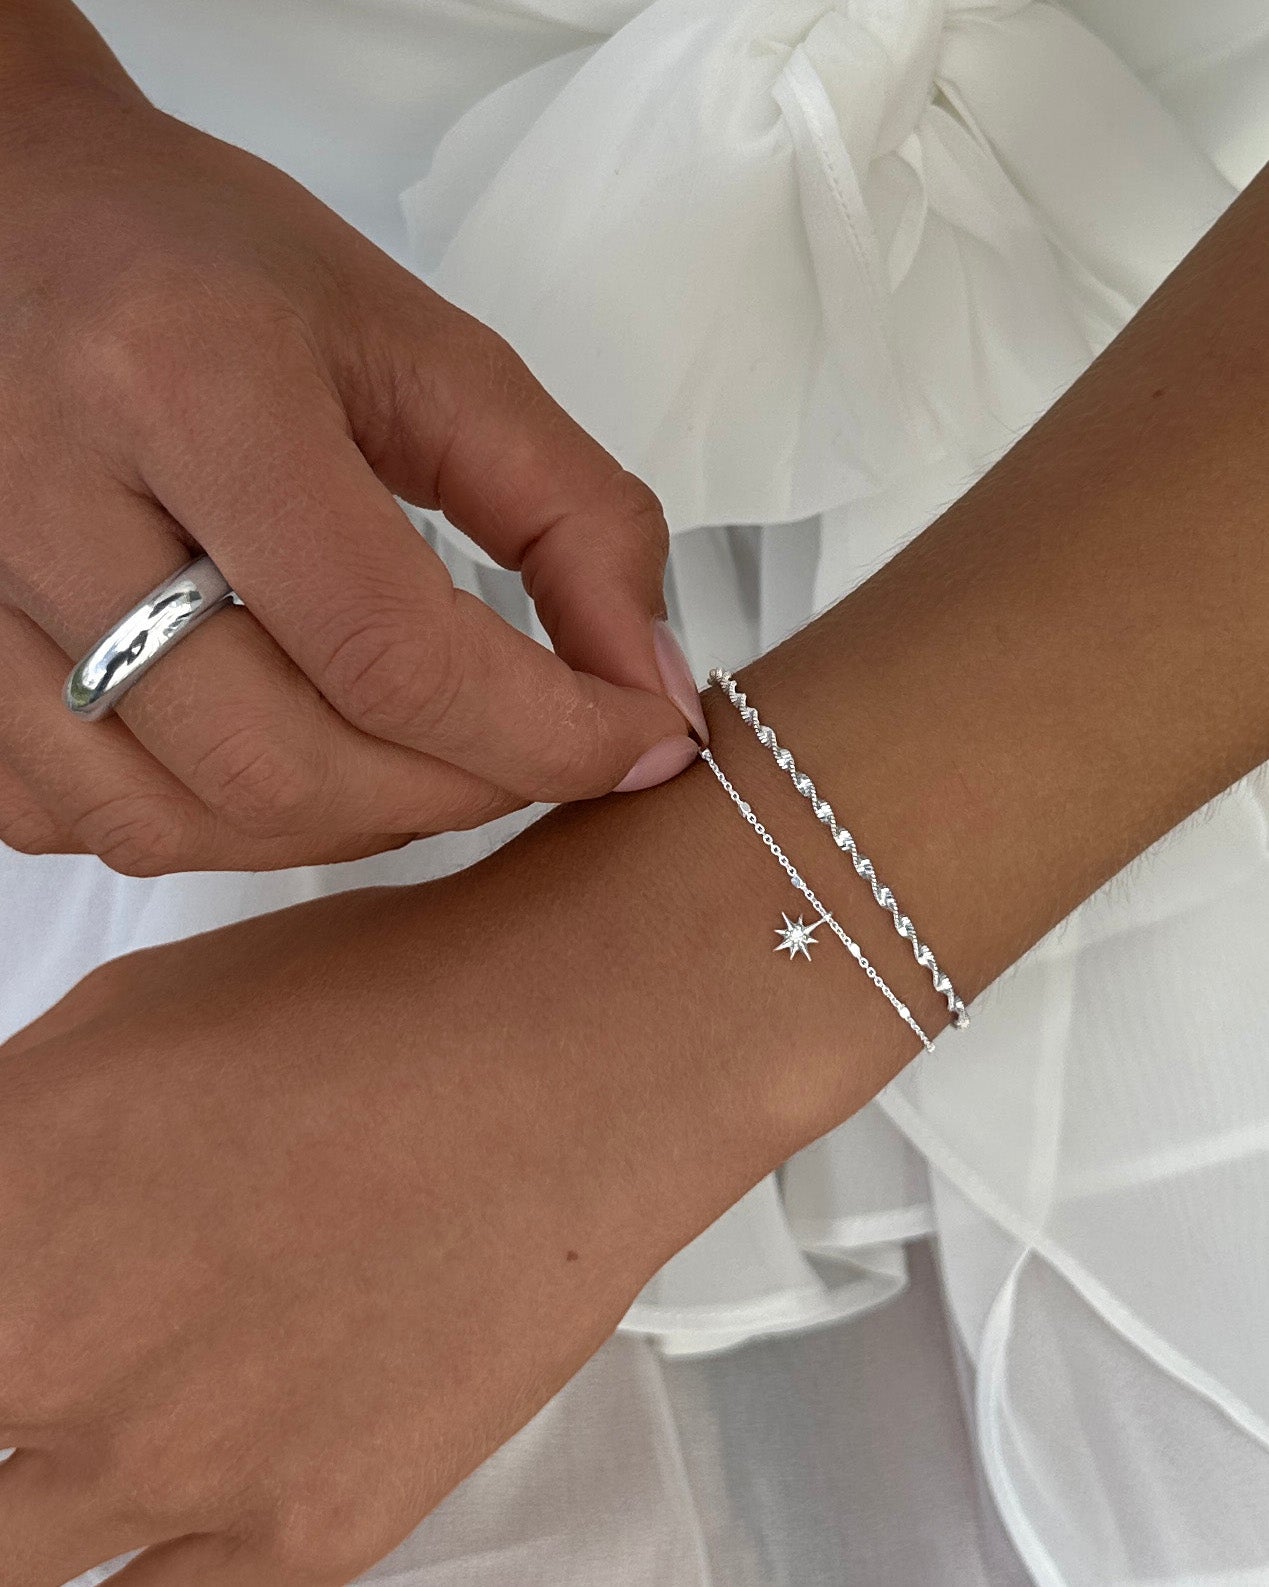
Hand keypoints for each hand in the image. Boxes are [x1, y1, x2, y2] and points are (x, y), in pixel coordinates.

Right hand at [0, 15, 702, 876]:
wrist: (9, 217)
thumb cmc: (209, 270)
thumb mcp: (419, 347)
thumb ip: (563, 510)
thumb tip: (642, 684)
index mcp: (188, 386)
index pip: (387, 647)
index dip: (539, 734)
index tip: (634, 744)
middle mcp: (46, 500)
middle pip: (279, 764)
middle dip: (451, 795)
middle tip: (530, 754)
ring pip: (172, 821)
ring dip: (337, 825)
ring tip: (415, 758)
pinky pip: (76, 820)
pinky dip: (207, 821)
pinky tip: (276, 750)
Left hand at [0, 778, 808, 1585]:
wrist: (553, 1065)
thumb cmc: (367, 1009)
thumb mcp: (124, 1016)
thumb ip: (12, 1134)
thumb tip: (6, 1198)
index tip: (17, 1325)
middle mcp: (44, 1360)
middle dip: (18, 1389)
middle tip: (76, 1356)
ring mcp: (169, 1470)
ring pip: (26, 1556)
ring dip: (60, 1494)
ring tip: (148, 1409)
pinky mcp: (298, 1538)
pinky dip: (168, 1545)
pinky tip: (211, 1467)